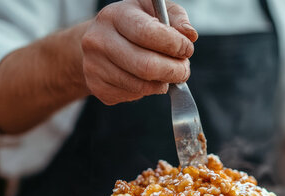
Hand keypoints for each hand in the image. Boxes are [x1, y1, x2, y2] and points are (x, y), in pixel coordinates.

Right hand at [81, 0, 197, 104]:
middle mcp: (99, 40)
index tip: (187, 49)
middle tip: (184, 70)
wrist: (99, 41)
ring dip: (163, 83)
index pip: (148, 33)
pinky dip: (147, 91)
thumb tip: (189, 35)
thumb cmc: (133, 24)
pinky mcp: (97, 87)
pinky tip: (146, 79)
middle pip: (146, 66)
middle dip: (174, 71)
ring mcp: (94, 66)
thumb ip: (176, 18)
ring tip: (167, 74)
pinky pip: (132, 96)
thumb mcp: (154, 10)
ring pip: (141, 86)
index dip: (175, 45)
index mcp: (115, 16)